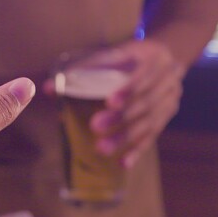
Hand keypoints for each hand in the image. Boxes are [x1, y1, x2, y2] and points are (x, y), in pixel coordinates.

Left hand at [44, 40, 184, 168]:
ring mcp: (170, 101)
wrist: (167, 56)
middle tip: (95, 126)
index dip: (127, 90)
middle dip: (120, 117)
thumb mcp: (114, 53)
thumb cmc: (131, 55)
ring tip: (101, 149)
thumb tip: (47, 89)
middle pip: (145, 102)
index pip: (142, 76)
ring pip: (149, 123)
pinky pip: (152, 137)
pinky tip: (123, 163)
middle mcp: (168, 81)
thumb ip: (84, 69)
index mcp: (155, 59)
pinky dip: (137, 151)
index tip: (109, 101)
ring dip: (124, 137)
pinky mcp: (165, 118)